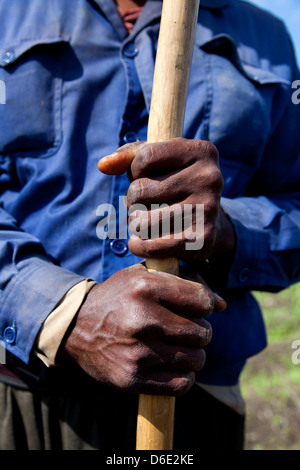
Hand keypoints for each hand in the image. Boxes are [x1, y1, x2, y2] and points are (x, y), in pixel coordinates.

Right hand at [62, 263, 225, 395]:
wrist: (76, 326)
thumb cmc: (118, 297)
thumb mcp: (144, 276)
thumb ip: (184, 281)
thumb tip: (222, 304)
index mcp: (145, 289)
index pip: (202, 301)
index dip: (206, 305)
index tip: (199, 308)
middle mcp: (142, 320)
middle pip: (204, 333)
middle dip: (200, 331)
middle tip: (184, 330)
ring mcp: (137, 352)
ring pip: (197, 360)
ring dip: (193, 355)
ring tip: (177, 347)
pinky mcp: (131, 378)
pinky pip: (181, 384)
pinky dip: (182, 377)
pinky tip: (171, 366)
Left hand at [98, 138, 234, 263]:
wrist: (211, 224)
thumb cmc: (176, 185)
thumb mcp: (160, 163)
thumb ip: (129, 157)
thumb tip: (103, 165)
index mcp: (201, 151)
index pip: (145, 157)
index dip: (134, 171)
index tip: (145, 177)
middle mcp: (209, 178)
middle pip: (139, 190)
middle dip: (133, 200)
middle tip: (146, 204)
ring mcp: (208, 209)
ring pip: (142, 221)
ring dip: (136, 224)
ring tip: (147, 222)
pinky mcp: (202, 238)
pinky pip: (152, 245)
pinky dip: (139, 246)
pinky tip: (141, 242)